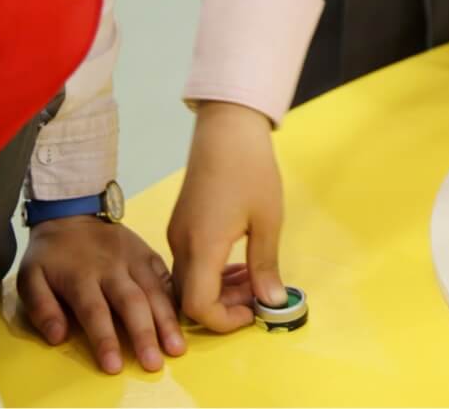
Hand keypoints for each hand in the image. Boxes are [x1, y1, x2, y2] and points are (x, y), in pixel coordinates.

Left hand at [17, 215, 184, 374]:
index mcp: (81, 277)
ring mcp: (133, 258)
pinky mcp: (147, 253)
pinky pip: (165, 276)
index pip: (95, 312)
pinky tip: (182, 318)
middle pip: (131, 303)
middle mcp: (112, 267)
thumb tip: (58, 337)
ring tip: (176, 347)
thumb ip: (41, 308)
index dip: (105, 340)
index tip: (114, 366)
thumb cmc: (50, 254)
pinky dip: (175, 297)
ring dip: (167, 320)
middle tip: (154, 363)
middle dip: (144, 334)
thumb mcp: (29, 278)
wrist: (71, 213)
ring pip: (154, 290)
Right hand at [169, 101, 285, 334]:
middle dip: (225, 306)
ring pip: (189, 281)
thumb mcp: (268, 220)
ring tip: (254, 278)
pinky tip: (239, 261)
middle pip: (190, 297)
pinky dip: (212, 272)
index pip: (198, 306)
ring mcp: (177, 233)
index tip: (253, 312)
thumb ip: (265, 266)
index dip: (224, 320)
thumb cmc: (251, 168)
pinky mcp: (180, 225)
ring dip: (220, 289)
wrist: (227, 127)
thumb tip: (271, 303)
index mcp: (201, 246)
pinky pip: (189, 263)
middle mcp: (180, 243)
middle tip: (259, 294)